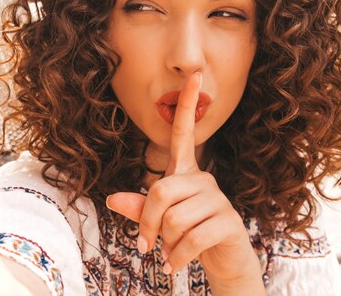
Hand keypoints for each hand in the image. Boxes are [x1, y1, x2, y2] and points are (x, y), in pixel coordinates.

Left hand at [107, 73, 263, 289]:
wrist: (222, 262)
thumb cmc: (187, 236)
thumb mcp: (158, 222)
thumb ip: (138, 208)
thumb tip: (112, 198)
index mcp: (185, 173)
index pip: (183, 134)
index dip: (187, 106)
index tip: (193, 76)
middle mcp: (203, 179)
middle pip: (161, 191)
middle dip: (148, 224)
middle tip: (145, 245)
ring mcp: (218, 199)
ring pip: (174, 218)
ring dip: (166, 244)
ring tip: (171, 253)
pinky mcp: (228, 221)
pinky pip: (191, 238)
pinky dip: (177, 258)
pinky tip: (175, 265)